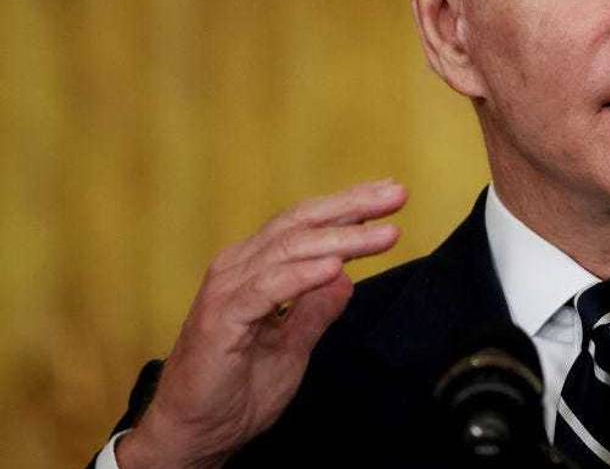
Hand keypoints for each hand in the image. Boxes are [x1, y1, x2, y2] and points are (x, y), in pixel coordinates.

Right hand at [116, 179, 406, 468]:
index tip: (391, 194)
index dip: (349, 206)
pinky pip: (267, 288)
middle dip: (352, 206)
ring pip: (290, 249)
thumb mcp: (292, 347)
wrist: (194, 434)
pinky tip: (336, 267)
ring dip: (341, 239)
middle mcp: (238, 268)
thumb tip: (346, 277)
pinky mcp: (221, 318)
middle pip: (301, 223)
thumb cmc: (235, 391)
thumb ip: (316, 311)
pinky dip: (302, 275)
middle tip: (396, 194)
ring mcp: (227, 289)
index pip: (306, 225)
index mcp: (254, 268)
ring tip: (383, 234)